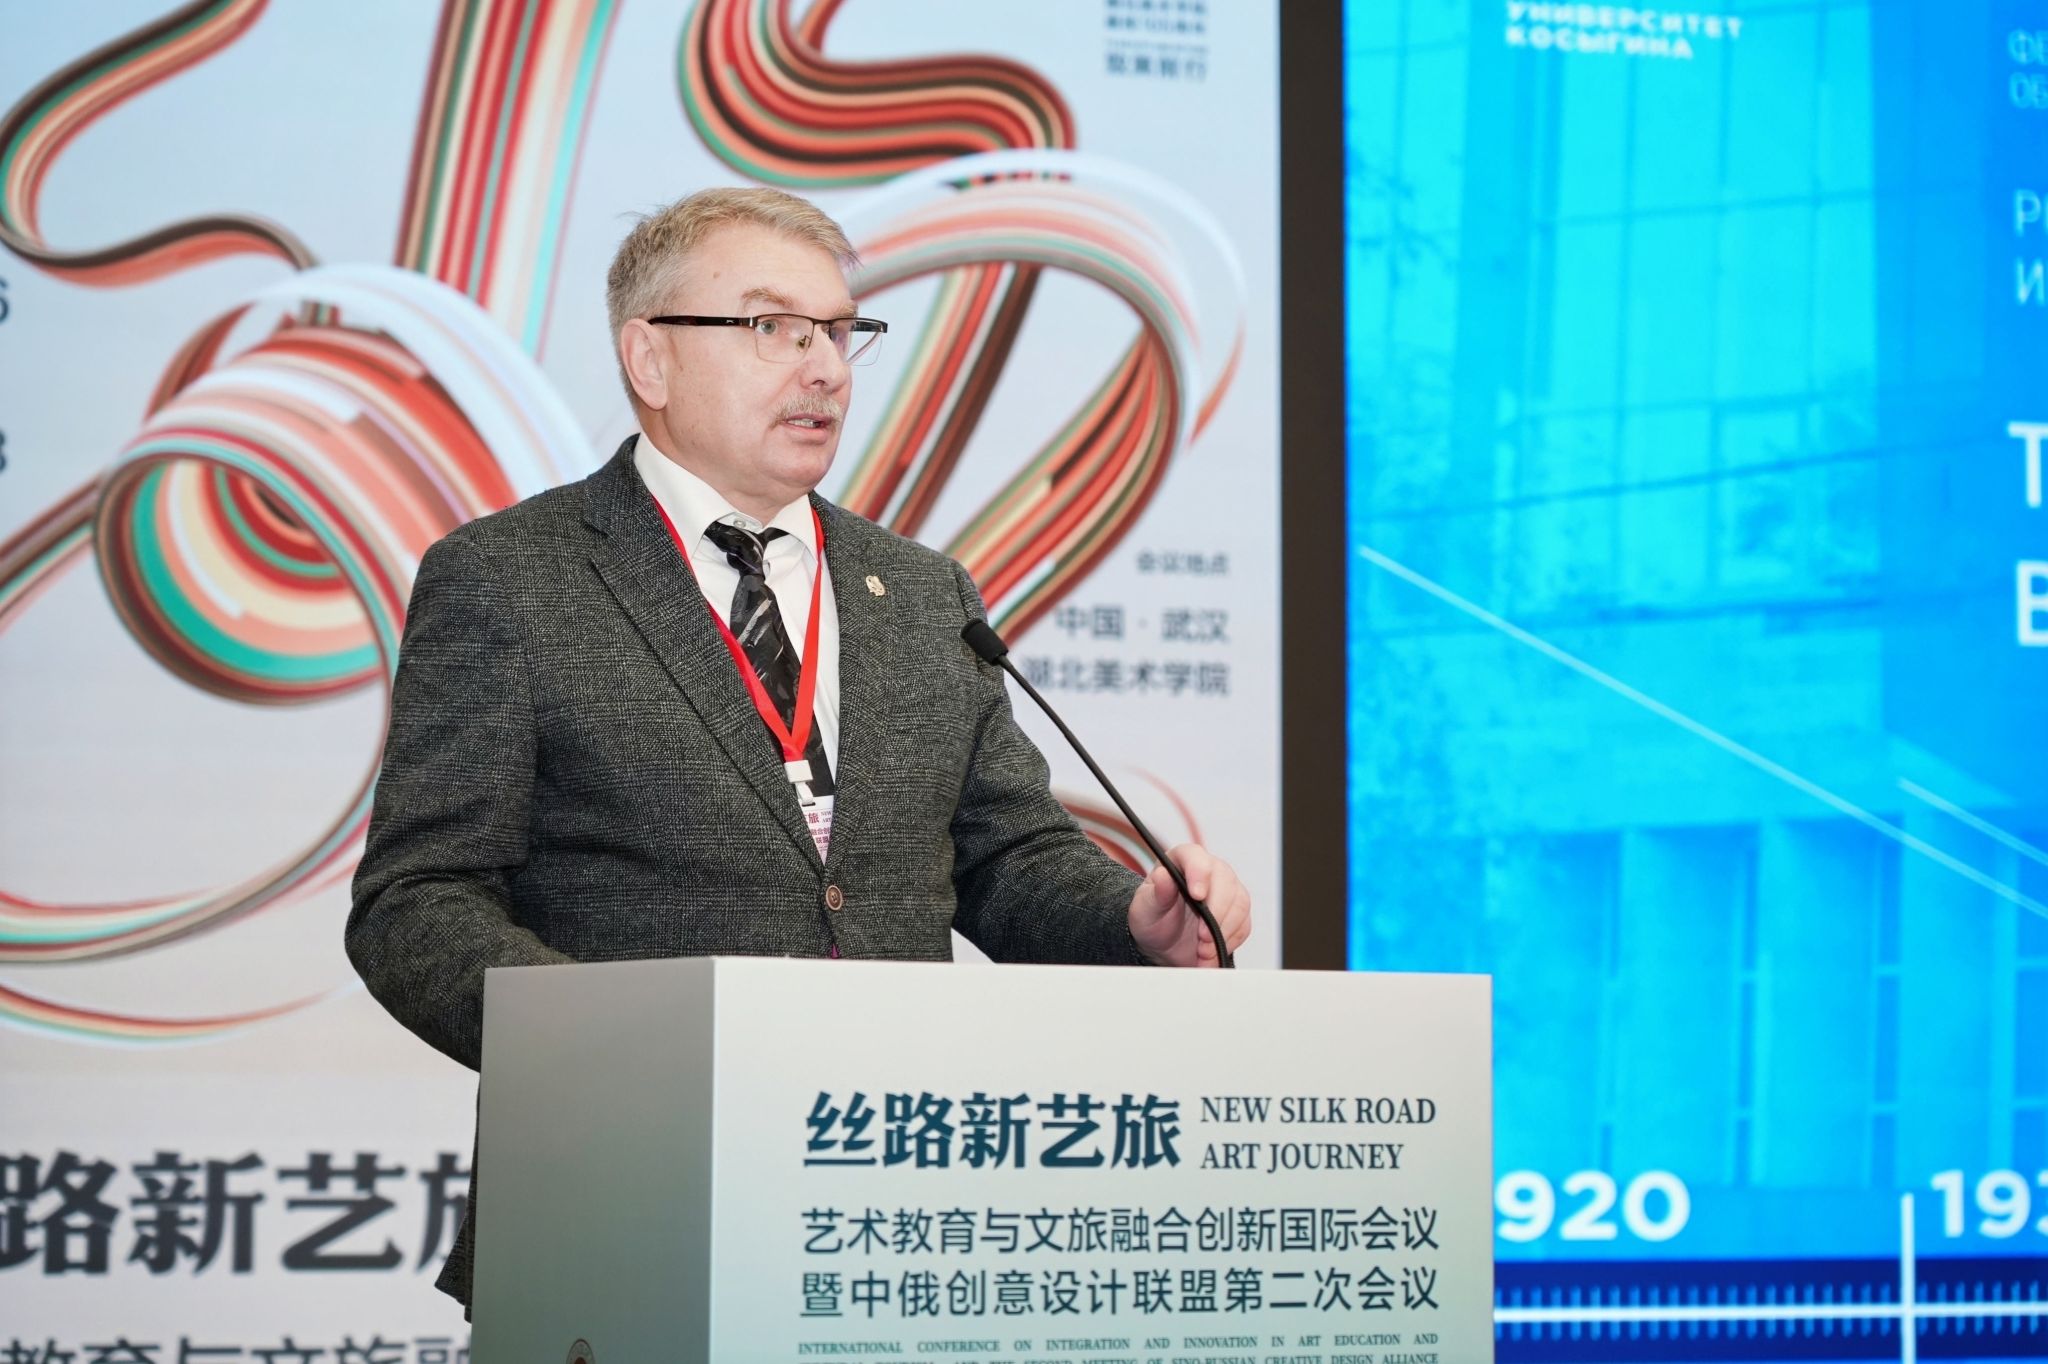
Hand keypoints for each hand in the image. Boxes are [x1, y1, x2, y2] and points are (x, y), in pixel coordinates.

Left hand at [1127, 843, 1251, 967]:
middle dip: (1215, 914)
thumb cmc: (1153, 919)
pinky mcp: (1238, 912)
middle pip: (1225, 882)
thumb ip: (1156, 893)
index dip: (1199, 873)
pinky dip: (1228, 943)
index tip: (1197, 896)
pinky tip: (1211, 953)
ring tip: (1202, 951)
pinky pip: (1243, 925)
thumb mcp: (1145, 909)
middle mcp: (1210, 870)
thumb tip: (1163, 876)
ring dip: (1223, 932)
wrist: (1164, 944)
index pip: (1195, 856)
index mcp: (1183, 860)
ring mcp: (1228, 890)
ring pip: (1239, 904)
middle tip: (1201, 938)